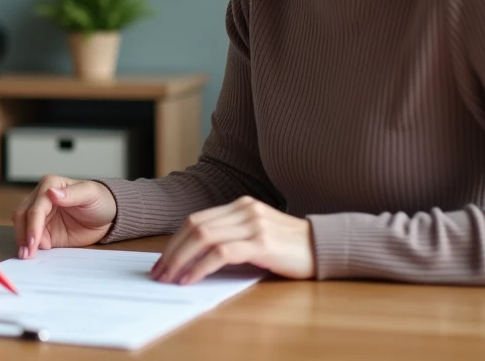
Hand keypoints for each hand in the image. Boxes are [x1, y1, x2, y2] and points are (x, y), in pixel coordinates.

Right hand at [11, 175, 117, 258]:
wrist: (108, 216)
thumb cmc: (100, 200)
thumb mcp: (90, 194)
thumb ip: (72, 194)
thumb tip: (51, 193)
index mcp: (49, 185)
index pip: (36, 208)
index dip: (33, 226)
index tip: (34, 243)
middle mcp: (41, 198)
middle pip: (22, 216)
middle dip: (23, 235)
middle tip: (26, 254)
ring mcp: (41, 215)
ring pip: (22, 226)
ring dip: (22, 241)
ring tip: (26, 256)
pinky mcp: (44, 230)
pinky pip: (31, 237)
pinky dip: (29, 246)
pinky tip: (33, 254)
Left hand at [151, 196, 314, 284]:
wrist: (326, 248)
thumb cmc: (291, 247)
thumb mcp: (258, 234)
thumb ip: (232, 237)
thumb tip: (195, 256)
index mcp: (240, 205)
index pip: (196, 220)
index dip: (175, 241)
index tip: (163, 261)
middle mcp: (244, 209)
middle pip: (194, 226)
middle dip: (172, 251)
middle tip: (159, 272)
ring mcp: (253, 224)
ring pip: (203, 237)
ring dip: (181, 259)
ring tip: (170, 278)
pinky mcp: (261, 242)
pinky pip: (221, 253)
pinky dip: (201, 266)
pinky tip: (192, 278)